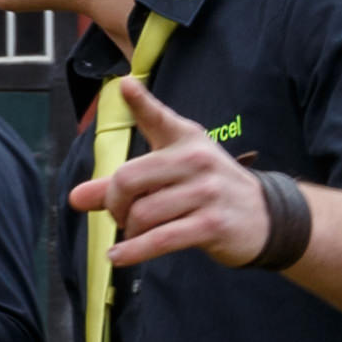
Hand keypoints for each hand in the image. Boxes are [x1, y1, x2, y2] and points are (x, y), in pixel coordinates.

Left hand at [81, 83, 275, 269]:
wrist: (266, 216)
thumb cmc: (207, 190)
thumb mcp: (170, 176)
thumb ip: (122, 183)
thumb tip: (74, 198)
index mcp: (186, 140)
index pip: (158, 118)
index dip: (140, 102)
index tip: (124, 86)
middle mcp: (196, 160)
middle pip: (128, 180)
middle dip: (113, 203)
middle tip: (120, 214)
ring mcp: (207, 192)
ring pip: (141, 213)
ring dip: (130, 230)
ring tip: (136, 232)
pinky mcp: (212, 224)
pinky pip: (159, 239)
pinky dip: (133, 251)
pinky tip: (118, 256)